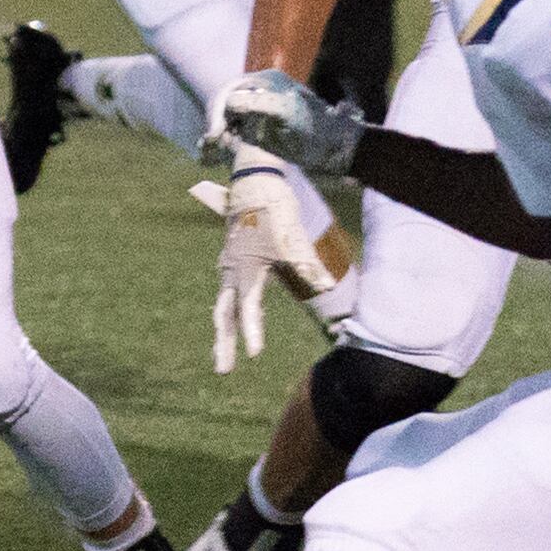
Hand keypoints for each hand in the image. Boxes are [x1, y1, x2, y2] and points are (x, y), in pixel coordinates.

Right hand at [190, 159, 326, 375]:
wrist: (255, 179)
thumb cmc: (274, 207)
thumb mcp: (293, 236)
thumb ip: (307, 262)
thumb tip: (327, 285)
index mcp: (244, 268)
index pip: (246, 307)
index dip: (252, 331)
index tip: (256, 355)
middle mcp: (231, 271)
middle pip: (223, 315)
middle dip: (223, 344)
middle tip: (223, 372)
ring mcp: (229, 267)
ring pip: (223, 306)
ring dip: (225, 332)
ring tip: (226, 358)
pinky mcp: (233, 262)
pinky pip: (231, 294)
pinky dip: (235, 313)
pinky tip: (243, 322)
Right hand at [213, 70, 363, 177]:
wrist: (333, 149)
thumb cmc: (316, 128)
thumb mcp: (288, 113)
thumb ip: (260, 103)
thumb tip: (230, 101)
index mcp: (266, 82)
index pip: (231, 89)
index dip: (219, 109)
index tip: (215, 132)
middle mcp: (258, 94)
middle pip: (224, 104)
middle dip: (216, 123)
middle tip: (212, 144)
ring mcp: (256, 113)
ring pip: (225, 120)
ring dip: (216, 135)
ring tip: (212, 153)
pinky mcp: (256, 131)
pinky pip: (231, 134)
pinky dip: (222, 143)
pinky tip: (216, 155)